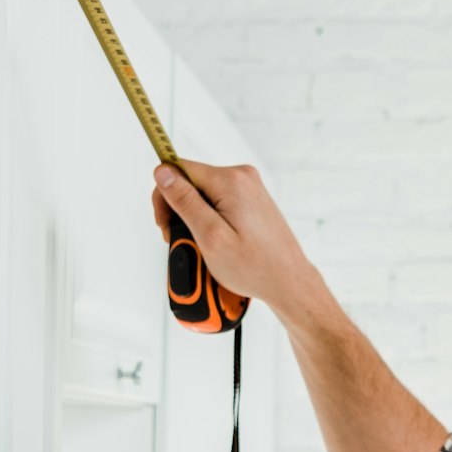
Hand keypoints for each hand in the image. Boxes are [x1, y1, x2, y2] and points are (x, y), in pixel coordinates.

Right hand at [152, 157, 322, 320]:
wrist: (288, 282)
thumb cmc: (255, 267)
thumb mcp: (210, 236)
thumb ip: (184, 201)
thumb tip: (163, 173)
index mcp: (231, 181)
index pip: (179, 170)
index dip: (164, 196)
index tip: (165, 224)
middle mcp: (242, 178)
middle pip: (191, 183)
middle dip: (180, 212)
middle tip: (184, 243)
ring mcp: (249, 189)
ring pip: (204, 196)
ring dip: (195, 220)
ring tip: (202, 248)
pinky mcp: (252, 201)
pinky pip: (219, 204)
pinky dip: (211, 222)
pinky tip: (216, 243)